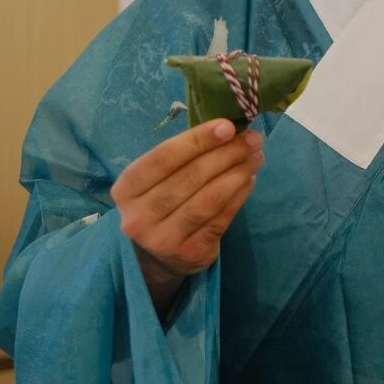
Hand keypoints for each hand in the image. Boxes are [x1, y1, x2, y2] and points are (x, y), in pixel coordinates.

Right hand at [111, 119, 263, 309]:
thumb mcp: (156, 180)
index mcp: (126, 189)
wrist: (155, 258)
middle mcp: (139, 216)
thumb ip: (183, 156)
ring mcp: (163, 239)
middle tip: (253, 139)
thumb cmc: (159, 203)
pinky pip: (221, 218)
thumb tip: (228, 130)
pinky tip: (249, 180)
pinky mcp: (190, 254)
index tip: (228, 126)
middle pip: (191, 177)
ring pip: (209, 199)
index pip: (164, 157)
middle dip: (227, 153)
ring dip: (238, 173)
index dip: (198, 139)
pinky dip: (239, 196)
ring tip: (256, 157)